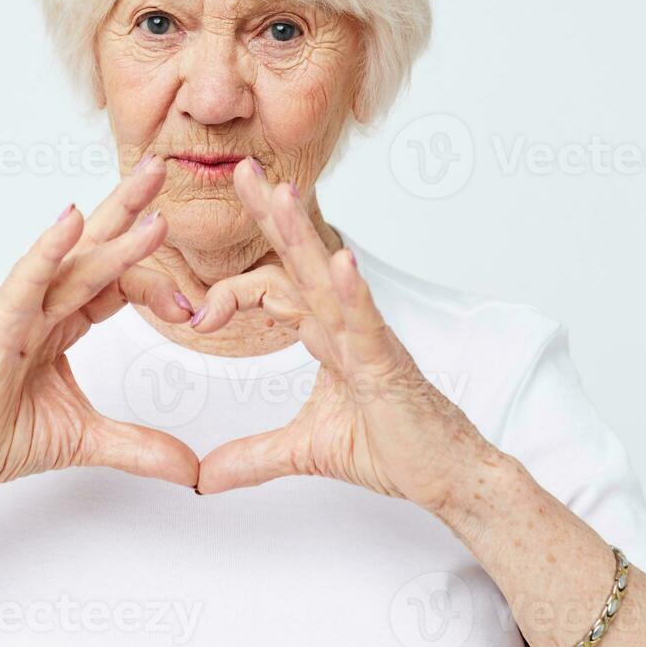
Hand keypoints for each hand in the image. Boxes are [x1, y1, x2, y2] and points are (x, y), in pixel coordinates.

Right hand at [0, 158, 199, 498]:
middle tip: (164, 167)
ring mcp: (17, 308)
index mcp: (60, 319)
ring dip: (114, 227)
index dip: (153, 285)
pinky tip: (72, 220)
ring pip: (75, 261)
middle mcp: (40, 303)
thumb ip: (139, 446)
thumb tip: (191, 470)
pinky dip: (49, 248)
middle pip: (94, 247)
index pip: (113, 282)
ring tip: (150, 193)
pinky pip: (27, 278)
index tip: (193, 310)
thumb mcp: (85, 438)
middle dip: (130, 208)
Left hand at [195, 159, 490, 513]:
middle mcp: (344, 326)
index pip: (274, 290)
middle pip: (299, 260)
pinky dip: (352, 292)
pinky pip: (366, 321)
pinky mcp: (387, 364)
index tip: (197, 317)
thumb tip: (204, 476)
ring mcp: (367, 340)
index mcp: (326, 335)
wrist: (448, 476)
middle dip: (269, 214)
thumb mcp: (307, 451)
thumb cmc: (397, 448)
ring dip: (302, 235)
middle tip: (241, 169)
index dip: (232, 294)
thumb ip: (254, 456)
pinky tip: (341, 262)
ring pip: (327, 278)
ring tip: (280, 194)